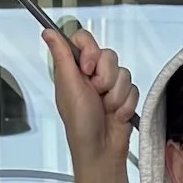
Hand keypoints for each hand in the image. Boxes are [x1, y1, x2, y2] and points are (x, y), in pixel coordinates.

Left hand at [46, 22, 137, 182]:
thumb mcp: (68, 86)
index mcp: (73, 69)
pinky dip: (126, 104)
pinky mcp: (123, 96)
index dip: (90, 51)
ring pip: (123, 72)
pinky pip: (133, 88)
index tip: (87, 69)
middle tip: (96, 94)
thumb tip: (48, 32)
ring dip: (116, 94)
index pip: (83, 38)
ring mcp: (108, 85)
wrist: (101, 150)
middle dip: (105, 77)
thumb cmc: (81, 125)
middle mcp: (90, 74)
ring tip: (106, 108)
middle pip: (108, 55)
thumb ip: (61, 55)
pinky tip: (116, 115)